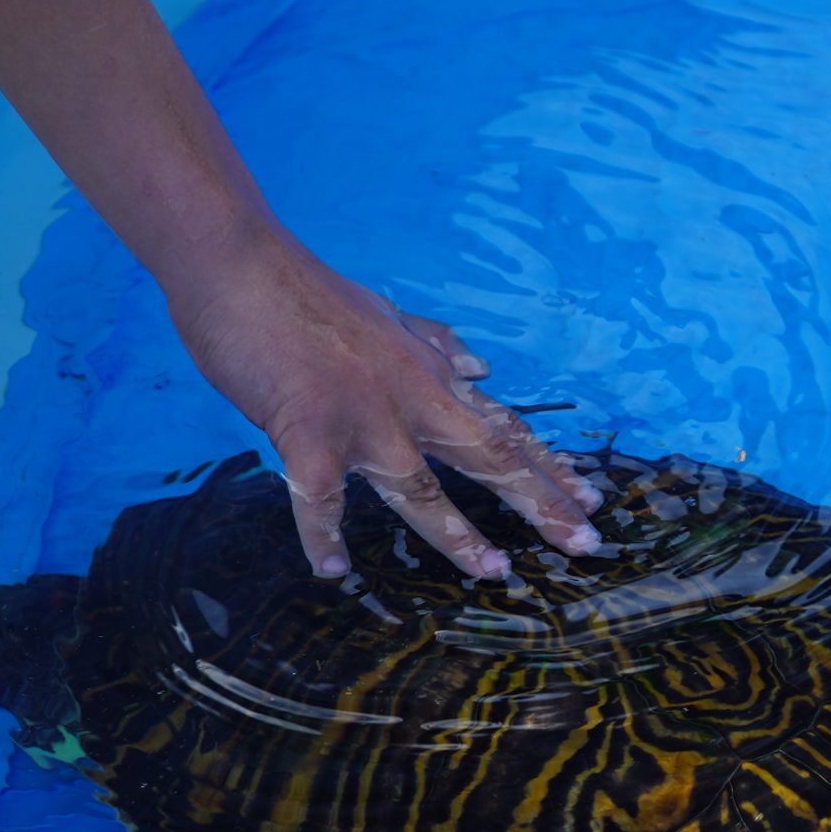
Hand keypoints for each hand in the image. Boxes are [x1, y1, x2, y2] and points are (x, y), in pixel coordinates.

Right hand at [163, 226, 601, 578]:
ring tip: (495, 571)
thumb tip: (482, 368)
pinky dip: (321, 534)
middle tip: (586, 542)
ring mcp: (360, 414)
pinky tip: (331, 570)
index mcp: (427, 373)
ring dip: (458, 533)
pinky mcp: (305, 427)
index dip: (548, 465)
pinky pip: (318, 496)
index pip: (501, 425)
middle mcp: (409, 395)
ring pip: (420, 485)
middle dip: (541, 501)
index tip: (591, 499)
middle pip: (488, 455)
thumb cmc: (305, 291)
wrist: (239, 260)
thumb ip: (434, 343)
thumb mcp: (386, 314)